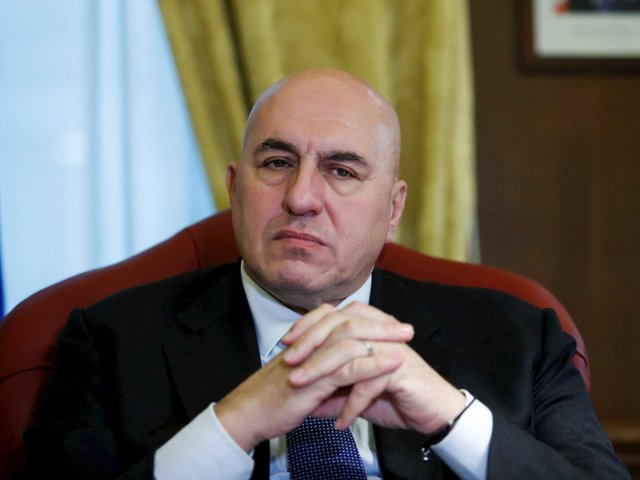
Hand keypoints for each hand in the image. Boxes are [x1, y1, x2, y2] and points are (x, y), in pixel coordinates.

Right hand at [214, 303, 412, 450]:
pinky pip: (349, 367)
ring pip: (352, 339)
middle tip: (406, 327)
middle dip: (382, 324)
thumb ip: (325, 375)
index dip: (369, 321)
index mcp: (309, 341)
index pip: (343, 321)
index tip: (392, 325)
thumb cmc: (273, 399)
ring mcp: (312, 359)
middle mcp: (311, 344)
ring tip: (405, 340)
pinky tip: (392, 362)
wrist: (248, 414)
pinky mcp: (313, 379)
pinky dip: (374, 363)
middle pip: (351, 322)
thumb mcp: (304, 381)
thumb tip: (348, 380)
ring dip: (382, 338)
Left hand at [282, 302, 465, 433]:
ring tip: (302, 387)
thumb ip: (332, 389)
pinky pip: (369, 383)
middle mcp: (380, 332)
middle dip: (310, 343)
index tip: (286, 342)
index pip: (333, 315)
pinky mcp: (400, 369)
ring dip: (323, 370)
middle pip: (339, 326)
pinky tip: (341, 422)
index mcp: (369, 329)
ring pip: (350, 350)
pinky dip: (352, 405)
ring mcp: (390, 348)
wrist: (433, 411)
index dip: (308, 325)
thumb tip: (303, 394)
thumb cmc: (396, 396)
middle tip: (289, 363)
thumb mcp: (356, 392)